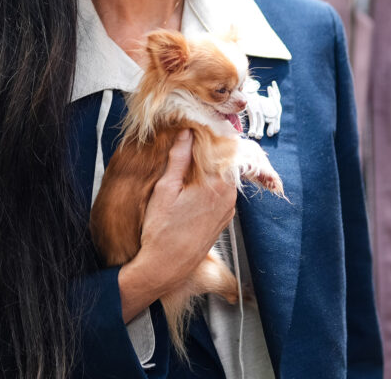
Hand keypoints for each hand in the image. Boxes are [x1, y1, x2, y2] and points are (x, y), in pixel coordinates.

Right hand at [117, 129, 236, 320]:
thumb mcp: (165, 189)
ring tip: (191, 156)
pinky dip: (213, 181)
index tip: (201, 124)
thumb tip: (186, 133)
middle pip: (228, 160)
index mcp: (217, 185)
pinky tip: (194, 180)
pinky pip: (224, 191)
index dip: (214, 132)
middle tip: (194, 136)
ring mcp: (228, 209)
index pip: (226, 147)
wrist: (166, 267)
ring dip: (212, 164)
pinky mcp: (224, 218)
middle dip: (213, 147)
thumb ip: (178, 158)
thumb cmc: (162, 232)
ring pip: (226, 175)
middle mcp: (229, 196)